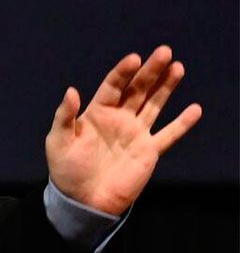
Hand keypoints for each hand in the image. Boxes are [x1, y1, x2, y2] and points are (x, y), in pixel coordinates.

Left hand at [46, 45, 201, 214]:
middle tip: (164, 52)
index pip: (113, 86)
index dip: (123, 72)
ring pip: (154, 105)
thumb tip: (72, 90)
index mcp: (96, 112)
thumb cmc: (66, 169)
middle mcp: (119, 118)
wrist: (82, 200)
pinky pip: (169, 135)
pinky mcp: (149, 151)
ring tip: (178, 67)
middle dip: (151, 71)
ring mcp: (135, 134)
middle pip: (137, 90)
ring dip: (166, 87)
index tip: (135, 58)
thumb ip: (65, 116)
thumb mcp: (58, 140)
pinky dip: (182, 123)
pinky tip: (195, 109)